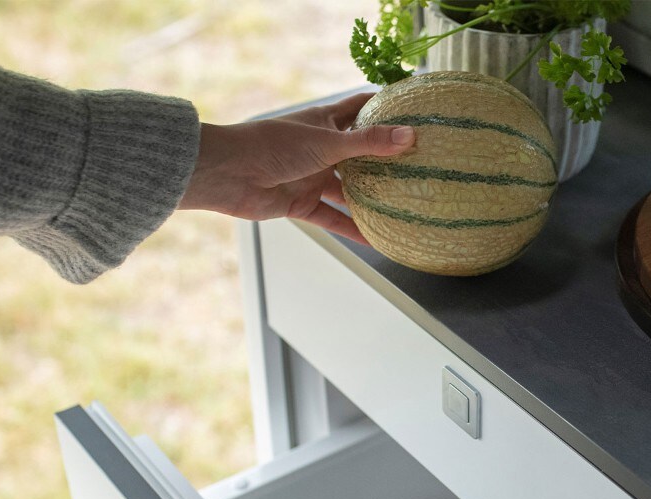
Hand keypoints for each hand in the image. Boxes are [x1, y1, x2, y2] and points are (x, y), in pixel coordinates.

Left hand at [178, 93, 413, 243]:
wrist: (228, 174)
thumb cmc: (272, 146)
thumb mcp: (327, 142)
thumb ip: (369, 142)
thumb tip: (410, 136)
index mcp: (324, 122)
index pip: (360, 107)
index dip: (384, 106)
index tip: (413, 110)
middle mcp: (321, 148)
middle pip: (361, 153)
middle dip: (387, 159)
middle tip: (422, 165)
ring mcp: (312, 177)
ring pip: (349, 189)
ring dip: (373, 198)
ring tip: (405, 206)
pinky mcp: (302, 203)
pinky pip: (333, 219)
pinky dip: (352, 229)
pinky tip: (377, 241)